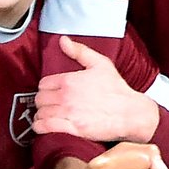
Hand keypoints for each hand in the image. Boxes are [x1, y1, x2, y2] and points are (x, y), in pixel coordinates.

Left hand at [35, 38, 158, 142]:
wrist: (130, 113)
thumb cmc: (117, 89)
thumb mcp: (100, 64)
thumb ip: (79, 51)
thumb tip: (63, 40)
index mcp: (69, 80)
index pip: (43, 84)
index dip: (47, 88)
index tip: (52, 92)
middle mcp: (66, 96)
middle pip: (39, 99)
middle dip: (43, 102)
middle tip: (50, 104)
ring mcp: (68, 113)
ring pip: (40, 113)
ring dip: (41, 115)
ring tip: (47, 116)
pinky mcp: (72, 128)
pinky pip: (45, 127)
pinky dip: (41, 127)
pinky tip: (44, 126)